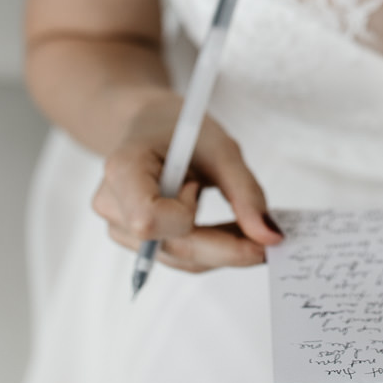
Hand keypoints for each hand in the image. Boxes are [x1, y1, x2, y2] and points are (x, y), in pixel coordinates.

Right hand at [92, 98, 282, 271]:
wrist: (148, 123)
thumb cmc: (178, 127)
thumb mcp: (218, 147)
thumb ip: (244, 192)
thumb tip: (270, 237)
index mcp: (122, 170)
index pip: (148, 219)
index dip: (184, 213)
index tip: (199, 186)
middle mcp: (111, 205)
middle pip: (171, 247)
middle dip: (225, 248)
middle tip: (270, 242)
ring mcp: (119, 227)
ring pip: (180, 258)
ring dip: (222, 251)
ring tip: (254, 229)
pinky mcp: (136, 240)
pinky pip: (179, 256)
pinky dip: (211, 248)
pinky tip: (235, 233)